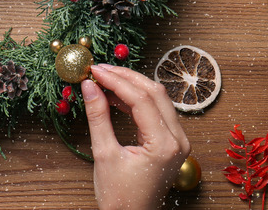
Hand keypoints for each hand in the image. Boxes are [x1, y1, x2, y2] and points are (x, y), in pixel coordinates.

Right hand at [82, 64, 190, 209]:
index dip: (116, 80)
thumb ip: (98, 117)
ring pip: (158, 99)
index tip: (95, 71)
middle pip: (155, 93)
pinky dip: (137, 100)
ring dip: (132, 86)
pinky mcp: (172, 142)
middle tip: (100, 70)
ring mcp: (178, 141)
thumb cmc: (120, 196)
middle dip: (126, 77)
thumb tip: (89, 86)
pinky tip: (116, 97)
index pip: (141, 99)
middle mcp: (178, 140)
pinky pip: (157, 111)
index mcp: (164, 144)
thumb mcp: (104, 154)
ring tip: (105, 80)